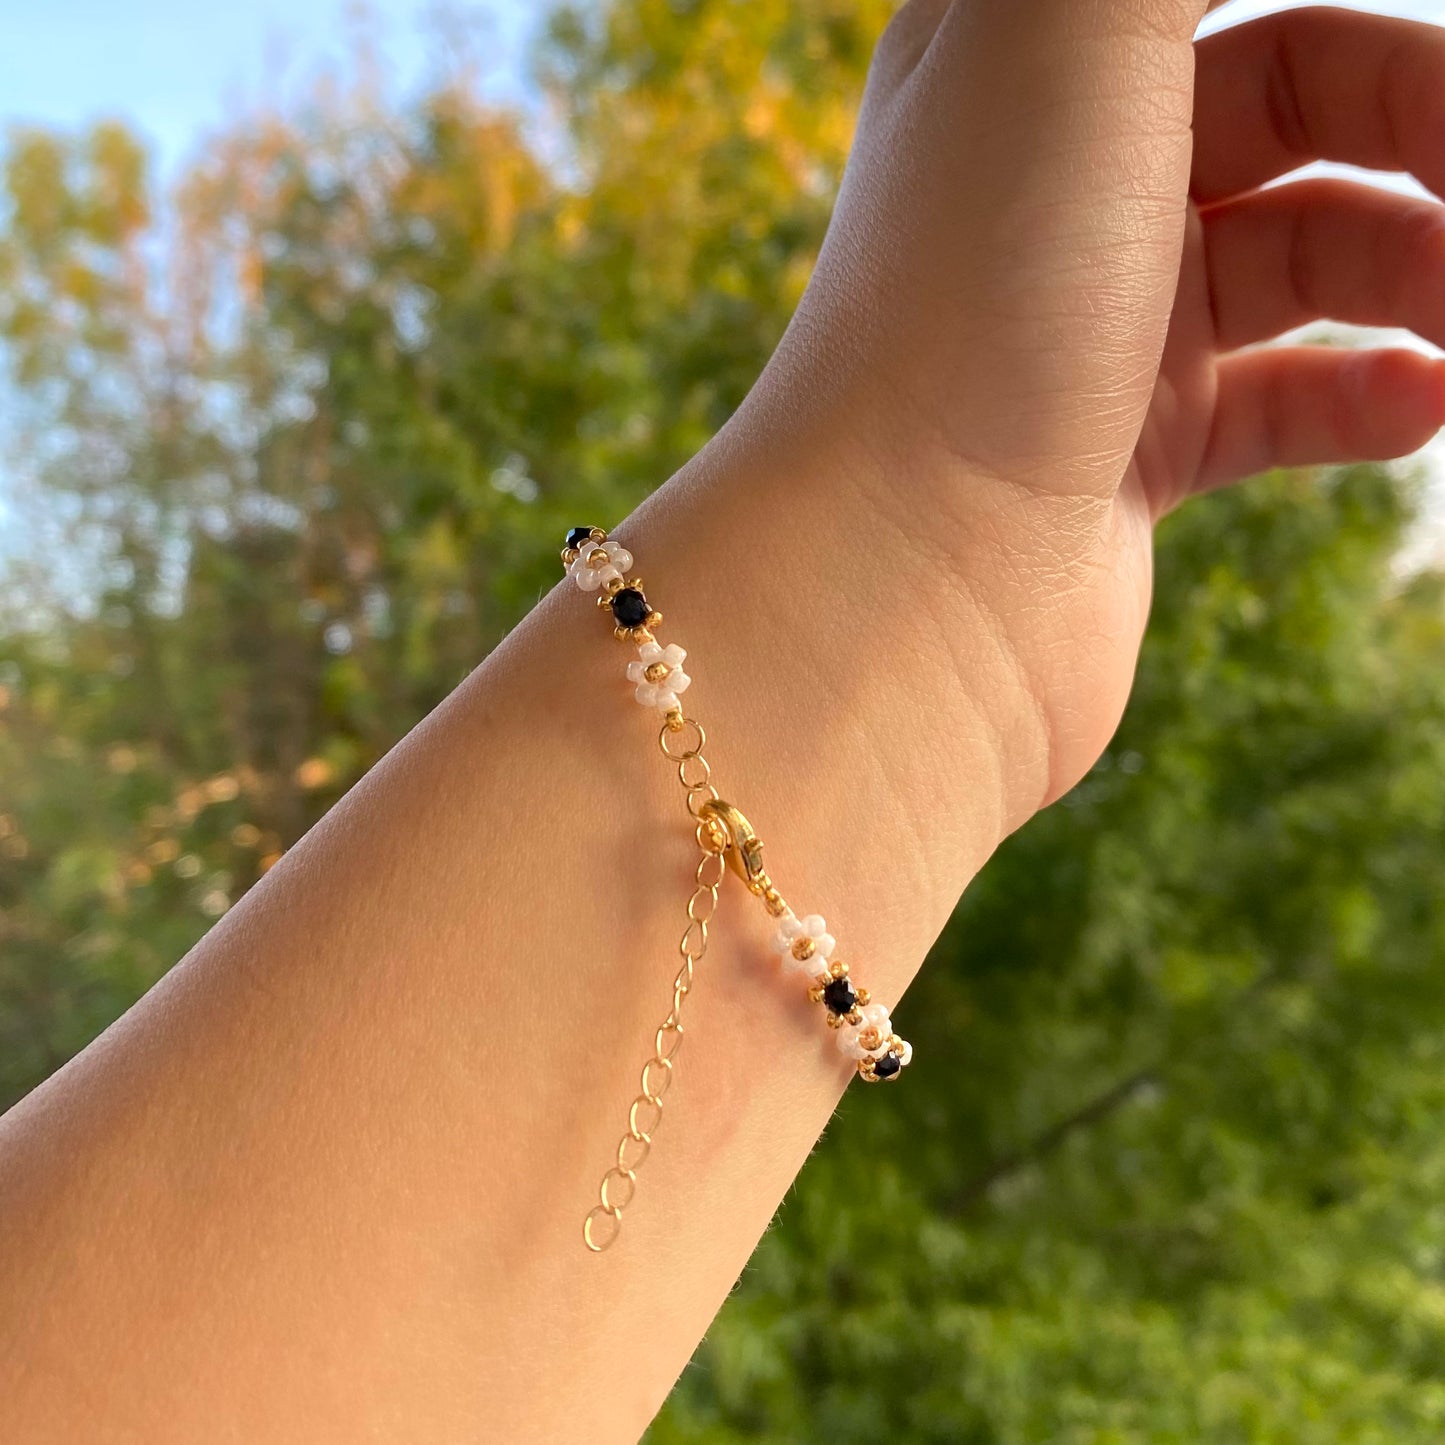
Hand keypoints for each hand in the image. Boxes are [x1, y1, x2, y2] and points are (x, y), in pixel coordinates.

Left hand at [750, 1, 1444, 816]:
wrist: (898, 577)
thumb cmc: (968, 301)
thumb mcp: (1069, 35)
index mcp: (1027, 62)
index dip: (1360, 34)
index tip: (1439, 83)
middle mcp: (1060, 189)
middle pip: (1296, 105)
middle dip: (1420, 127)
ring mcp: (1095, 331)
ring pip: (1303, 263)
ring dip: (1419, 268)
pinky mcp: (1123, 462)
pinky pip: (1277, 410)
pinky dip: (1365, 400)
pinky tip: (1423, 404)